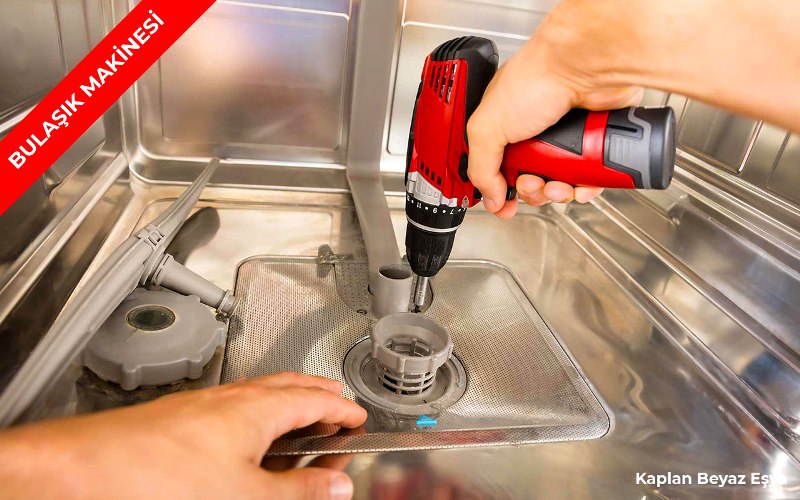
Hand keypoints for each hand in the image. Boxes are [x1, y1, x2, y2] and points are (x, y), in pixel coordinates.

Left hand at [0, 372, 366, 499]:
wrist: (83, 470)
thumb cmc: (155, 475)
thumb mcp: (245, 495)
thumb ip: (296, 491)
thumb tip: (334, 486)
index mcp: (257, 409)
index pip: (315, 400)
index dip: (343, 410)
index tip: (358, 418)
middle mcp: (232, 398)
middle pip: (289, 386)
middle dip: (317, 396)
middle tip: (336, 409)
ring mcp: (203, 405)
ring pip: (259, 395)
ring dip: (287, 404)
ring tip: (298, 423)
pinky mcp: (180, 417)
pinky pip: (233, 407)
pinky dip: (256, 417)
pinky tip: (244, 439)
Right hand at [467, 0, 646, 217]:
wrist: (582, 66)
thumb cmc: (535, 78)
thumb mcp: (487, 127)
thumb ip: (480, 166)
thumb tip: (489, 198)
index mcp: (504, 127)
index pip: (497, 169)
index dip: (500, 189)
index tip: (503, 203)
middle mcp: (534, 133)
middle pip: (530, 182)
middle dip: (531, 192)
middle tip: (533, 183)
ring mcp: (565, 138)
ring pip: (561, 184)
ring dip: (558, 193)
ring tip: (558, 184)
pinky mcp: (593, 143)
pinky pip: (589, 178)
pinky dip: (586, 187)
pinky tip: (581, 183)